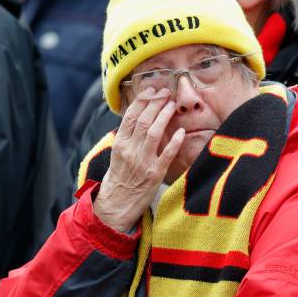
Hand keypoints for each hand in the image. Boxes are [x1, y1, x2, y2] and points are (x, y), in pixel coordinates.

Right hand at [93, 87, 184, 232]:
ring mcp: (143, 163)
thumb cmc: (119, 179)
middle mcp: (130, 151)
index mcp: (120, 144)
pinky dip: (174, 142)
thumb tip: (137, 117)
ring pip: (154, 133)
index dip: (142, 101)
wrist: (117, 205)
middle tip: (166, 93)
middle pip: (143, 121)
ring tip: (172, 105)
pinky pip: (166, 155)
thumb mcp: (117, 155)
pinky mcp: (155, 175)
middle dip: (156, 103)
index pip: (130, 116)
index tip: (151, 91)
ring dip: (164, 116)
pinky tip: (181, 132)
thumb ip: (127, 137)